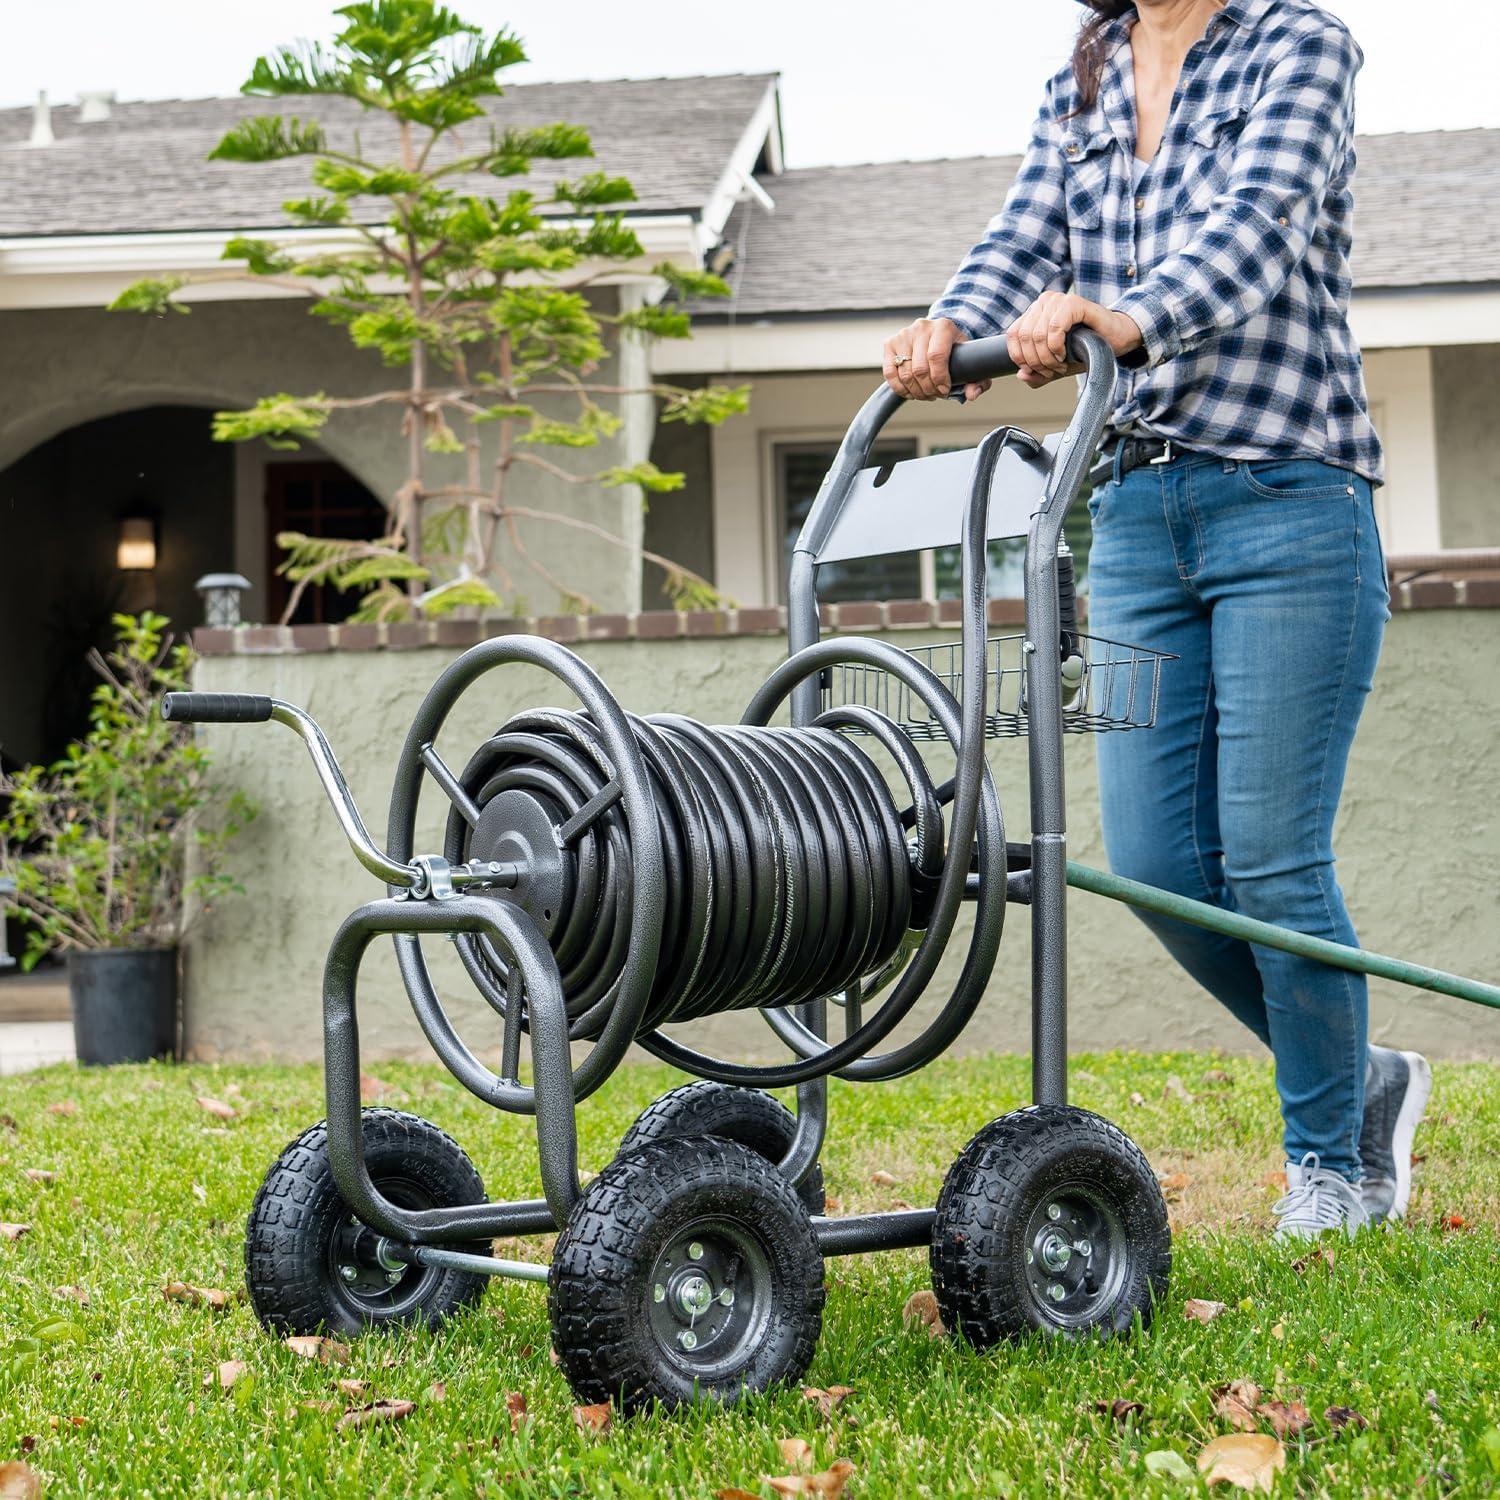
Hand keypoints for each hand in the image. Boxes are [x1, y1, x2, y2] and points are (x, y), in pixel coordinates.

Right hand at [883, 317, 990, 402]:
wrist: (938, 336)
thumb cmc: (955, 352)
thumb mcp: (971, 363)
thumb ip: (978, 381)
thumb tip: (971, 395)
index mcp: (943, 327)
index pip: (936, 356)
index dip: (939, 379)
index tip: (944, 390)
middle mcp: (921, 327)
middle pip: (919, 368)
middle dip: (928, 389)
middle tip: (936, 395)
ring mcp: (903, 334)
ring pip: (905, 373)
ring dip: (916, 391)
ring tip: (926, 394)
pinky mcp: (890, 344)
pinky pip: (890, 373)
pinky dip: (900, 389)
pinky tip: (911, 392)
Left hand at [1006, 291, 1142, 387]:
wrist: (1114, 340)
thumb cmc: (1084, 349)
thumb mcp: (1055, 366)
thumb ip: (1036, 373)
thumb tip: (1021, 375)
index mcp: (1034, 312)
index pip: (1013, 335)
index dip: (1021, 358)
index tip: (1036, 371)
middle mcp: (1043, 302)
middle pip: (1024, 337)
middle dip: (1036, 361)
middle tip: (1052, 371)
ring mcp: (1058, 300)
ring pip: (1037, 334)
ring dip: (1048, 358)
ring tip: (1060, 365)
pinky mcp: (1073, 302)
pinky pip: (1055, 328)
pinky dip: (1057, 347)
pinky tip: (1065, 354)